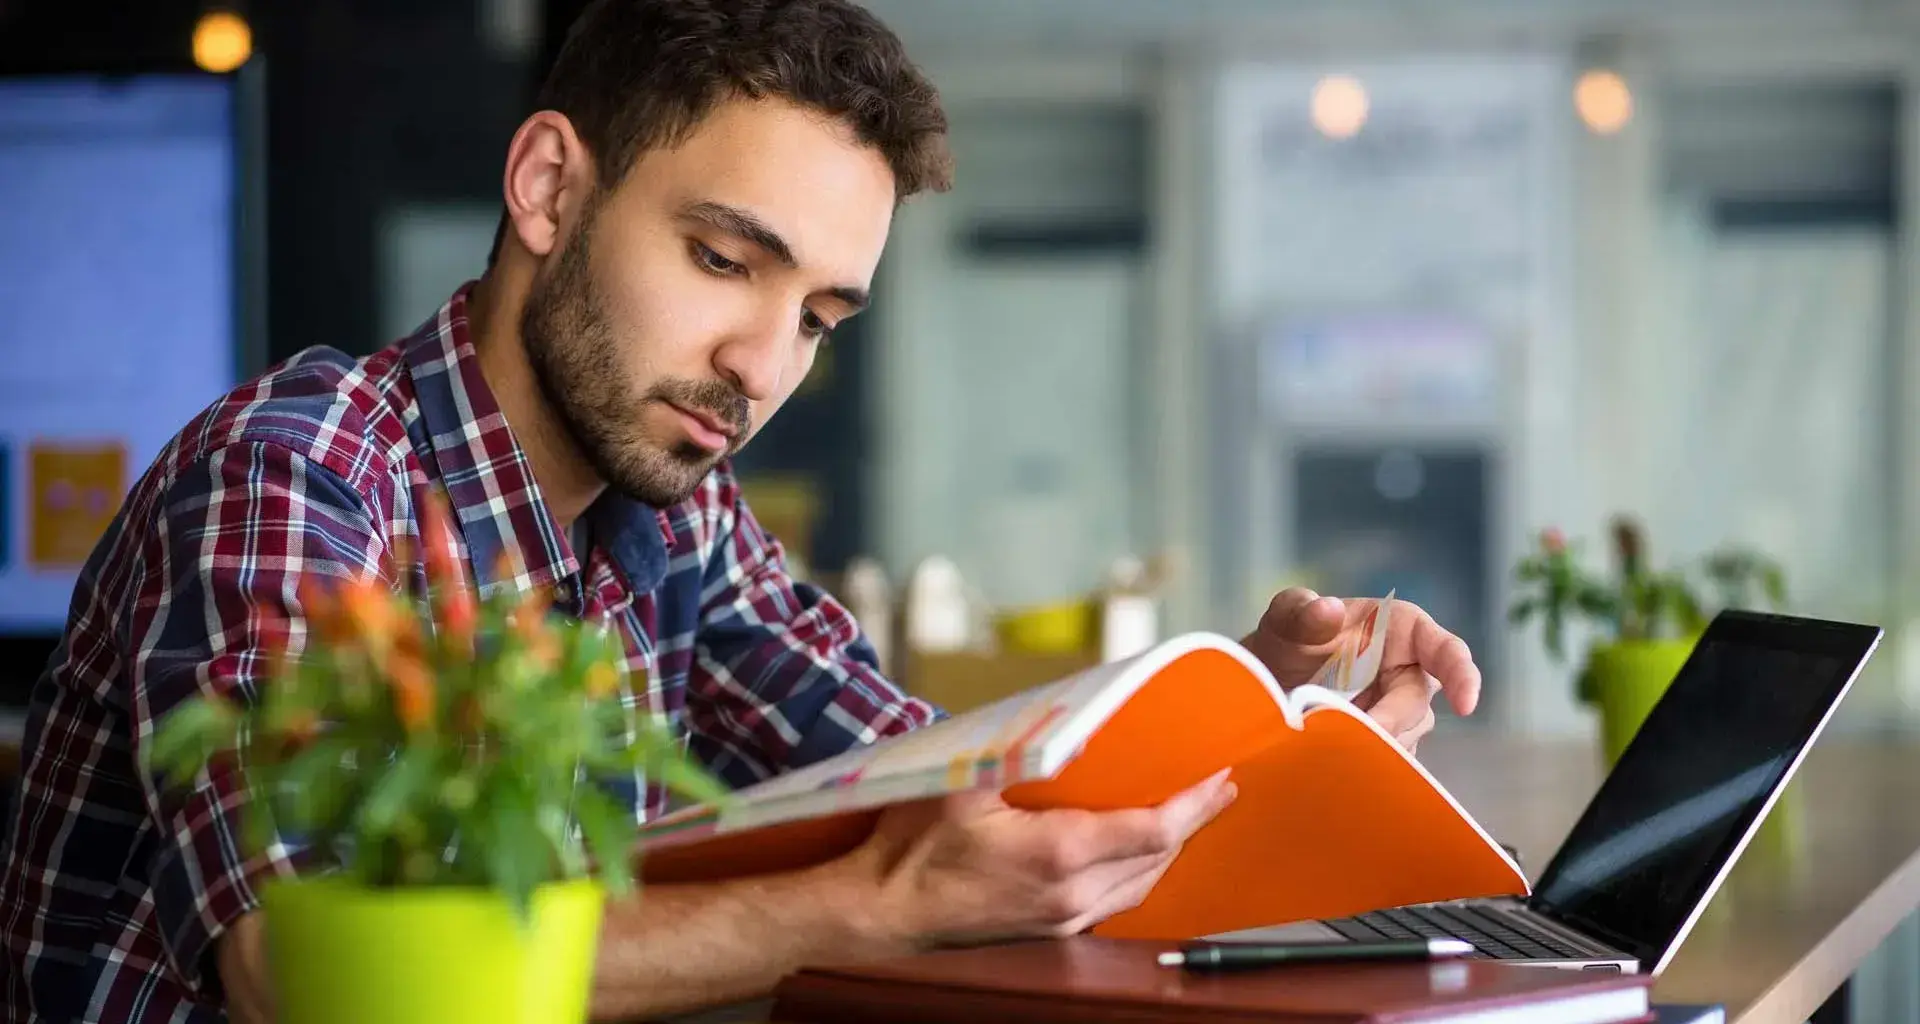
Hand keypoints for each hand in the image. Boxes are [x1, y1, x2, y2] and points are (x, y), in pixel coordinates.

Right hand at [856, 770, 1236, 946]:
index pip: (1153, 830)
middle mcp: (1072, 895)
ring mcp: (1063, 921)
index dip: (1193, 804)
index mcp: (1058, 854)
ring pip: (1140, 887)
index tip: (1221, 778)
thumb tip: (1069, 725)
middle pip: (1157, 861)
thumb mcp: (963, 781)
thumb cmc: (911, 845)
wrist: (880, 911)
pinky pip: (1113, 902)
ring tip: (1186, 817)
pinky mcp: (1050, 932)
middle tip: (1216, 790)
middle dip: (1192, 824)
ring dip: (1168, 850)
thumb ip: (1019, 753)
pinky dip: (1137, 872)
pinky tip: (1135, 853)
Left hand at [1241, 589, 1480, 750]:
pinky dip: (1365, 765)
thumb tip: (1328, 609)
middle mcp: (1411, 672)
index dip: (1462, 676)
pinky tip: (1334, 762)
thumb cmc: (1290, 639)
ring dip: (1371, 745)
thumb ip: (1301, 612)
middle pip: (1417, 706)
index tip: (1466, 705)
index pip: (1447, 652)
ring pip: (1404, 738)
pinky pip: (1389, 763)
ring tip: (1325, 738)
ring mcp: (1400, 712)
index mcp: (1404, 631)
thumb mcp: (1287, 619)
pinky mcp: (1387, 744)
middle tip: (1351, 731)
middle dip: (1388, 722)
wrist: (1269, 681)